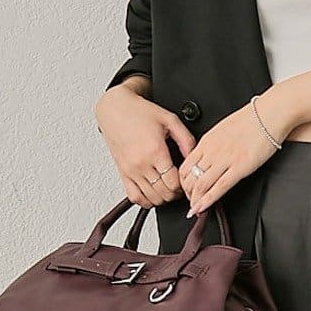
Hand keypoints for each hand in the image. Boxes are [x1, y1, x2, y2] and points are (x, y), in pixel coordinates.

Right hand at [95, 83, 197, 208]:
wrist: (115, 110)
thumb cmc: (140, 112)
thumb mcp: (170, 120)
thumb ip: (187, 140)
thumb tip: (195, 158)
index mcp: (155, 151)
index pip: (173, 182)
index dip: (184, 185)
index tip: (186, 180)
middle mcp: (141, 163)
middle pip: (164, 193)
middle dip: (176, 193)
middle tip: (180, 185)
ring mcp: (130, 170)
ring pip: (151, 198)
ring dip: (164, 197)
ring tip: (169, 188)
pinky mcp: (123, 173)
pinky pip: (134, 197)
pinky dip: (146, 201)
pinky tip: (154, 193)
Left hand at [182, 95, 289, 217]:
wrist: (269, 114)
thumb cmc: (251, 119)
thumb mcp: (223, 129)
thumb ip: (212, 144)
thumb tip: (206, 156)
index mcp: (207, 141)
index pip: (185, 166)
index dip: (182, 182)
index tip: (185, 190)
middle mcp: (212, 151)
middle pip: (190, 178)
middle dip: (187, 194)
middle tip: (190, 202)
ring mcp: (225, 160)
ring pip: (201, 185)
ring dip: (195, 200)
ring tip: (195, 209)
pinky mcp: (240, 167)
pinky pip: (219, 187)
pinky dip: (208, 201)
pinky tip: (203, 208)